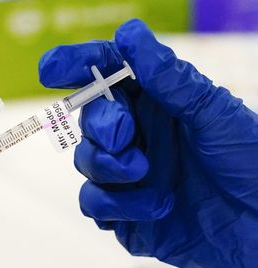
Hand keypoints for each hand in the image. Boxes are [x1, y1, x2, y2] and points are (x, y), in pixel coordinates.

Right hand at [39, 19, 257, 267]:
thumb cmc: (251, 163)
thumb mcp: (214, 114)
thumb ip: (169, 79)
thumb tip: (129, 34)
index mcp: (156, 103)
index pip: (106, 75)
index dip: (75, 65)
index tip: (50, 68)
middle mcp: (138, 136)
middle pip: (90, 119)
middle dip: (102, 125)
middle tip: (125, 134)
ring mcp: (128, 175)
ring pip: (86, 162)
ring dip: (109, 166)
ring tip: (145, 172)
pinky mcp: (124, 213)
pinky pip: (94, 204)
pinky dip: (115, 205)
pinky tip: (155, 206)